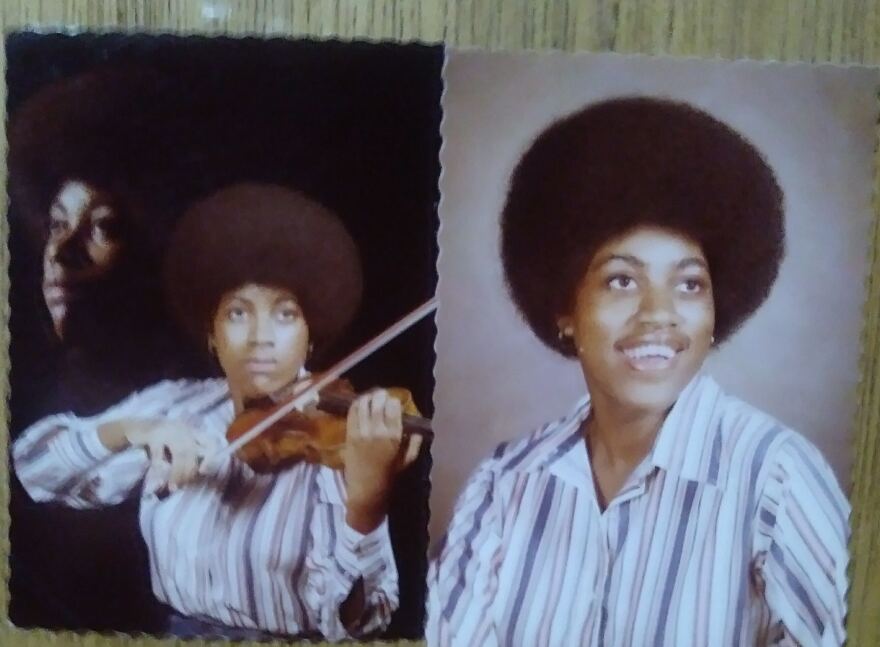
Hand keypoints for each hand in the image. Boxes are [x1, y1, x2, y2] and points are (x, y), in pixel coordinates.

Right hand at [124, 419, 216, 493]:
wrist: (133, 428)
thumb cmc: (157, 441)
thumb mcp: (174, 447)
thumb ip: (184, 458)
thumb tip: (193, 477)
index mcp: (191, 431)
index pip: (209, 442)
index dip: (210, 457)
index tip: (202, 472)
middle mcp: (182, 429)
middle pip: (192, 452)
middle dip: (188, 472)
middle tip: (182, 486)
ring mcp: (168, 429)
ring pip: (180, 453)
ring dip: (177, 473)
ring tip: (172, 487)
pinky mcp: (153, 434)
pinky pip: (159, 453)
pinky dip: (160, 466)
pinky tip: (158, 474)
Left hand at [342, 389, 416, 532]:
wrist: (366, 491)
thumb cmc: (389, 476)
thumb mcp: (408, 461)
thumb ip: (415, 442)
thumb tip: (418, 427)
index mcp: (393, 437)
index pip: (393, 407)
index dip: (394, 400)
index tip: (395, 401)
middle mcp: (377, 431)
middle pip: (378, 402)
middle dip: (381, 395)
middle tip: (383, 395)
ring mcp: (361, 432)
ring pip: (363, 404)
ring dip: (368, 397)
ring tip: (371, 397)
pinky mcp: (349, 435)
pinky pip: (352, 413)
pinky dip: (356, 404)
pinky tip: (360, 403)